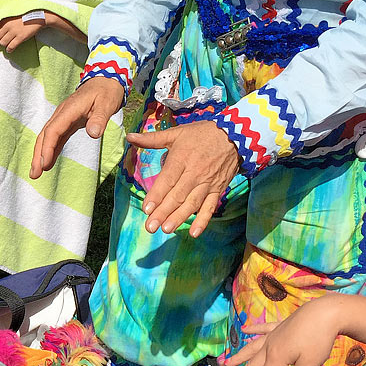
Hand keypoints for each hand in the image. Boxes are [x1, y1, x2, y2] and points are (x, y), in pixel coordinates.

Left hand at [0, 14, 42, 52]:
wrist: (39, 14)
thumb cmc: (26, 11)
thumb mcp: (12, 9)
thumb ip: (4, 16)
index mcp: (4, 17)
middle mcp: (7, 25)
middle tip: (2, 39)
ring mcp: (14, 31)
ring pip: (2, 43)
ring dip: (4, 44)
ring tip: (8, 43)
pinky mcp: (20, 37)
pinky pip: (11, 47)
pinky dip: (9, 49)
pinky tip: (11, 49)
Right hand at [30, 76, 123, 178]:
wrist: (104, 80)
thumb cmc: (106, 91)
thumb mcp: (107, 103)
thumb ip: (99, 118)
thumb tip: (92, 134)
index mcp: (69, 110)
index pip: (54, 130)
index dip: (47, 147)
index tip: (44, 164)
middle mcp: (61, 114)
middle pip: (45, 135)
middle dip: (38, 155)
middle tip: (34, 174)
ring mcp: (62, 119)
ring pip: (47, 138)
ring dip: (40, 155)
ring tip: (36, 173)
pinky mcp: (67, 123)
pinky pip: (55, 138)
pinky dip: (50, 150)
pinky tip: (47, 163)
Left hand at [128, 120, 238, 237]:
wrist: (235, 135)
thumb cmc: (201, 134)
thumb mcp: (176, 133)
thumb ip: (152, 139)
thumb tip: (129, 136)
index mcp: (181, 159)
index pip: (167, 180)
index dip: (156, 195)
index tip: (146, 209)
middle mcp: (194, 173)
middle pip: (177, 195)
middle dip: (163, 212)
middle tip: (150, 226)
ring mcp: (207, 183)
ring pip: (192, 203)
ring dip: (179, 218)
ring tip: (166, 229)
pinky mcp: (218, 189)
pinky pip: (210, 207)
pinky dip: (203, 220)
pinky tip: (194, 233)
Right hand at [221, 296, 344, 365]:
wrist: (323, 314)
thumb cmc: (317, 340)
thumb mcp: (309, 364)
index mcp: (276, 358)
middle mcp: (269, 347)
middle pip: (253, 365)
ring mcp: (273, 335)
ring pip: (252, 348)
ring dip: (240, 356)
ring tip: (227, 362)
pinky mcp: (280, 326)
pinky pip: (263, 329)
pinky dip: (253, 329)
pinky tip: (244, 329)